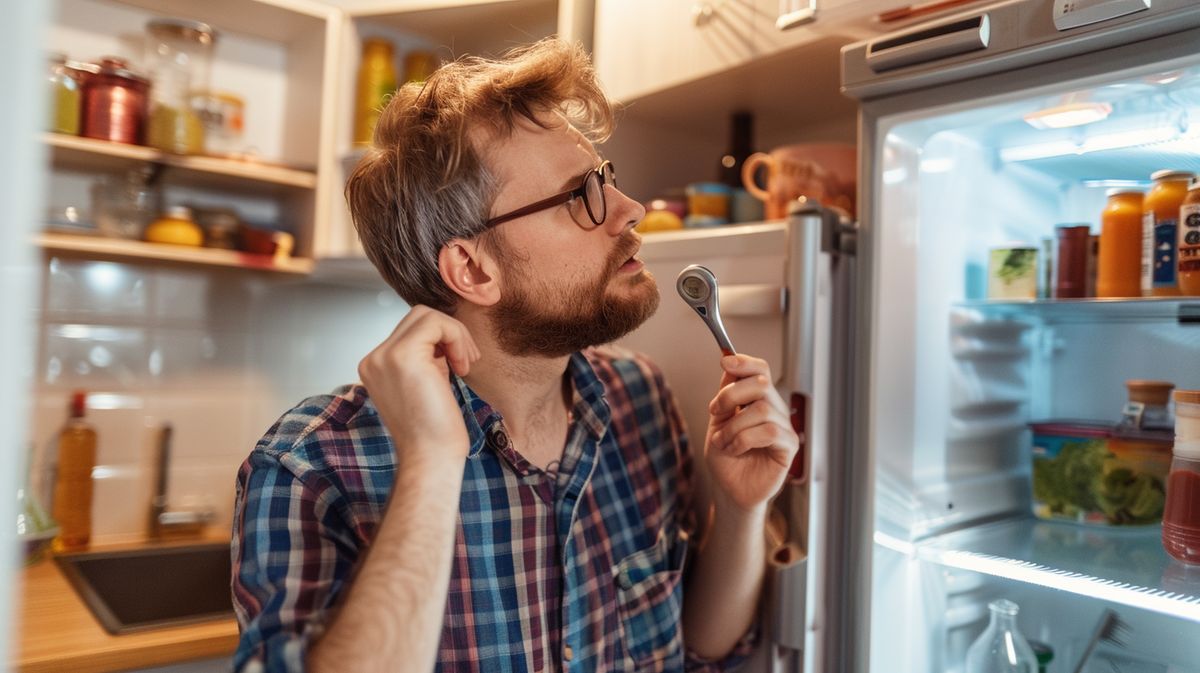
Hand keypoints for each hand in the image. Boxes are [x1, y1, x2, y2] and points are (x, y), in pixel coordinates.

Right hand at [358, 305, 480, 463]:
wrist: (431, 458)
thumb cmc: (434, 431)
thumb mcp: (426, 383)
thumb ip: (427, 358)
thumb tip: (444, 335)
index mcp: (375, 366)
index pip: (410, 330)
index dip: (440, 341)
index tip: (458, 365)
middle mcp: (374, 359)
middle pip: (417, 317)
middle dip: (449, 333)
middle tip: (465, 362)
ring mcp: (384, 356)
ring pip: (427, 315)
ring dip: (455, 335)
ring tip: (464, 364)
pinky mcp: (403, 356)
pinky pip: (436, 323)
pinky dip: (456, 337)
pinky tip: (461, 365)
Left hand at [704, 354, 799, 512]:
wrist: (729, 489)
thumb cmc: (726, 458)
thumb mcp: (718, 421)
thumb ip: (725, 394)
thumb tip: (729, 362)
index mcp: (759, 400)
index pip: (761, 371)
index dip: (745, 362)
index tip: (725, 361)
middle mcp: (775, 410)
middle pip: (761, 384)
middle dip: (731, 395)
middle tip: (716, 412)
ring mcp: (784, 427)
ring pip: (762, 409)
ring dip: (734, 426)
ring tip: (723, 441)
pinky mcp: (789, 447)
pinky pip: (769, 432)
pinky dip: (744, 439)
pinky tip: (735, 449)